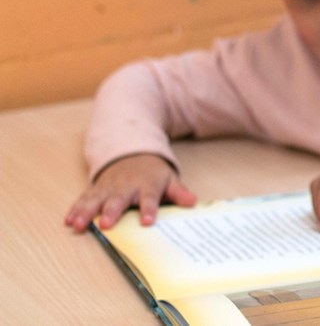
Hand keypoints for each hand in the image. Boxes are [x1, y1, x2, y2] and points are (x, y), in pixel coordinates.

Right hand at [63, 154, 196, 232]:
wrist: (132, 153)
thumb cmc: (153, 173)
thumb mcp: (169, 179)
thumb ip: (179, 192)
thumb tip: (192, 202)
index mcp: (146, 185)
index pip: (149, 198)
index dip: (149, 210)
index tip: (147, 222)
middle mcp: (125, 186)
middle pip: (118, 200)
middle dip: (112, 212)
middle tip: (107, 225)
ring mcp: (108, 188)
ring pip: (96, 200)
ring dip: (86, 212)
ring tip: (77, 225)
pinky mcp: (95, 189)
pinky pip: (84, 199)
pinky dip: (76, 209)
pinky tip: (68, 220)